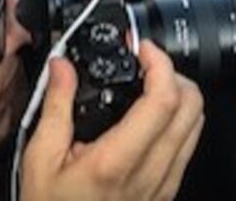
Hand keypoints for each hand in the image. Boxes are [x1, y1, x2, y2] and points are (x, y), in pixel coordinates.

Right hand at [21, 40, 203, 200]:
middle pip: (192, 106)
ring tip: (148, 87)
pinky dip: (179, 122)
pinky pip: (187, 147)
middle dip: (173, 73)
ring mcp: (162, 185)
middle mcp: (149, 172)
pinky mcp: (166, 193)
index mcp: (117, 160)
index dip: (159, 62)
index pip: (164, 99)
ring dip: (179, 96)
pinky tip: (151, 119)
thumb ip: (55, 105)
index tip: (141, 48)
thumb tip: (63, 66)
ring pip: (196, 125)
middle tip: (146, 64)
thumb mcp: (39, 158)